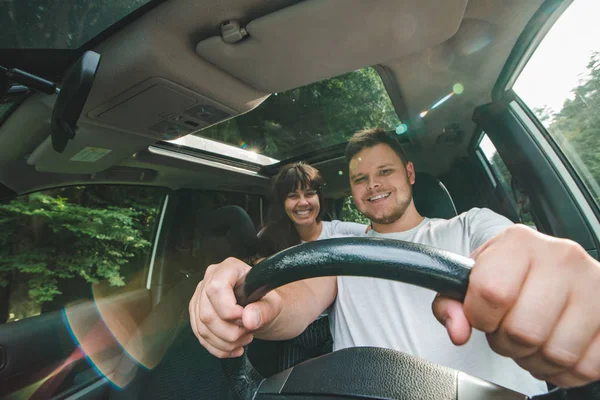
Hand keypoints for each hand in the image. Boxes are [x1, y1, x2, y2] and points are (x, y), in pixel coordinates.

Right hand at [189, 257, 282, 357]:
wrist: (258, 306)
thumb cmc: (264, 300)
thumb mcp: (272, 303)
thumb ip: (264, 310)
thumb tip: (249, 319)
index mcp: (228, 269)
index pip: (216, 289)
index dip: (229, 310)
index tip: (245, 320)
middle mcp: (209, 279)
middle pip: (207, 313)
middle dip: (230, 332)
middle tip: (248, 333)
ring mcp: (199, 297)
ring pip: (202, 328)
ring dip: (225, 342)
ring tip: (244, 340)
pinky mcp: (196, 313)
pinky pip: (200, 336)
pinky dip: (218, 348)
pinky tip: (233, 348)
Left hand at [432, 225, 599, 387]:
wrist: (551, 268)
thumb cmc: (508, 273)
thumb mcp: (472, 278)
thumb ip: (452, 303)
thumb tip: (458, 331)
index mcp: (520, 242)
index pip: (492, 292)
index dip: (480, 316)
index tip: (483, 315)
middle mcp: (561, 257)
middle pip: (524, 330)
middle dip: (507, 343)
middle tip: (507, 330)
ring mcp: (594, 285)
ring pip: (556, 353)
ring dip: (535, 359)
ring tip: (531, 339)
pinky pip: (586, 366)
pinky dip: (564, 369)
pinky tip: (553, 347)